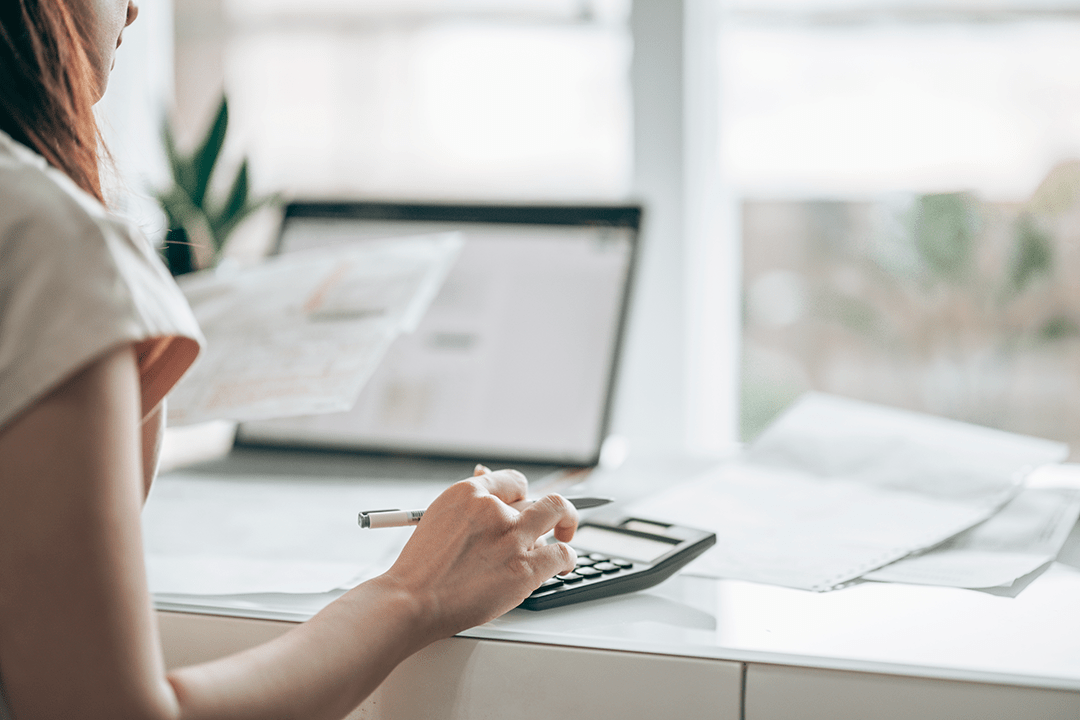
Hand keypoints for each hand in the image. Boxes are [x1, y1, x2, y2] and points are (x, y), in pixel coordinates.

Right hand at [379, 466, 577, 637]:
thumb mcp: (438, 518)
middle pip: (539, 497)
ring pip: (557, 514)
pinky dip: (568, 558)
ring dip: (562, 528)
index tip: (528, 506)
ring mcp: (512, 538)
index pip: (514, 482)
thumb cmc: (421, 567)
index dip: (524, 496)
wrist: (411, 601)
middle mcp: (494, 510)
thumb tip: (486, 476)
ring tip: (560, 541)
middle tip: (555, 522)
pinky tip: (563, 565)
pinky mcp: (525, 568)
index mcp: (468, 493)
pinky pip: (563, 553)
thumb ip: (469, 503)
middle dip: (550, 510)